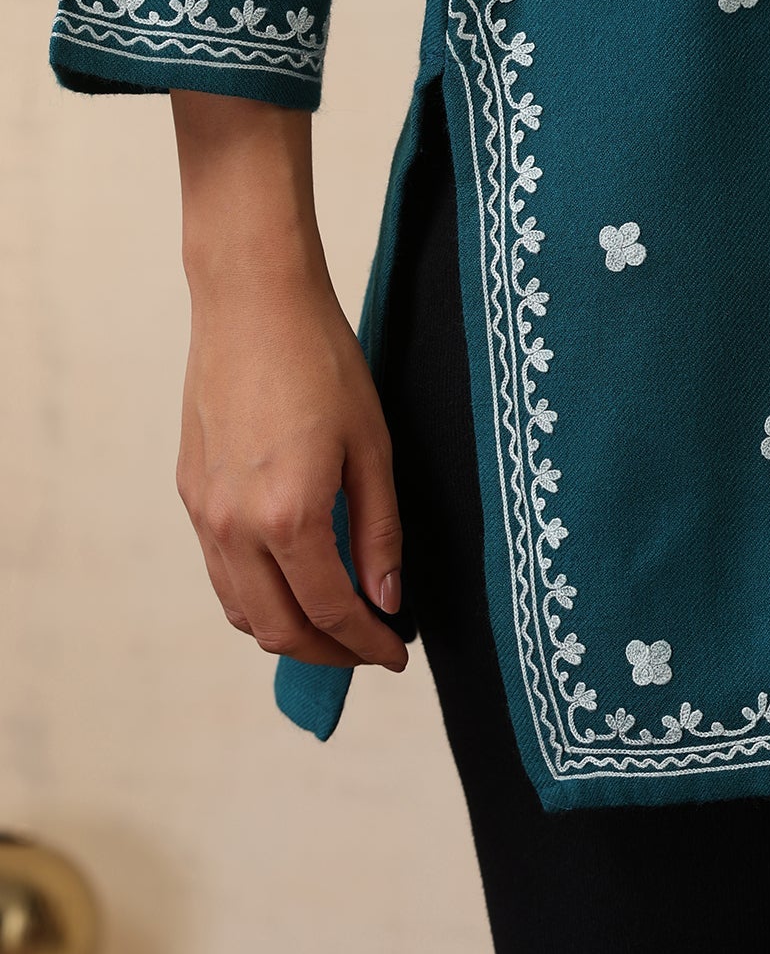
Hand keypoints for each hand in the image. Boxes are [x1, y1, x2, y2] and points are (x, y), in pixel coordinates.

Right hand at [167, 86, 406, 673]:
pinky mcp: (189, 493)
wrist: (252, 301)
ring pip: (240, 609)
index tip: (396, 652)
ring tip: (334, 624)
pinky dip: (256, 596)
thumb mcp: (373, 446)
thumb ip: (380, 531)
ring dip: (287, 630)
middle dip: (328, 653)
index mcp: (289, 515)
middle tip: (369, 649)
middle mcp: (234, 525)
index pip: (331, 611)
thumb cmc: (323, 360)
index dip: (368, 643)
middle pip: (276, 628)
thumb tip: (388, 599)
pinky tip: (292, 580)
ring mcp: (203, 512)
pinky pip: (219, 571)